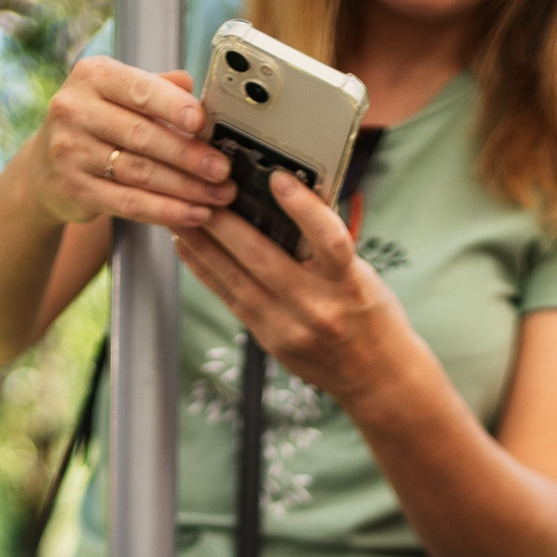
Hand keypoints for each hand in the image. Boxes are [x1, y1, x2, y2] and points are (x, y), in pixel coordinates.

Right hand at [26, 60, 233, 229]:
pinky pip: (129, 204)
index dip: (172, 106)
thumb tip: (191, 84)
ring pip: (139, 173)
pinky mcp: (75, 189)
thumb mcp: (118, 94)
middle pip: (142, 136)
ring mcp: (71, 151)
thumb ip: (155, 87)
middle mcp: (75, 110)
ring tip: (217, 196)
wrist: (45, 167)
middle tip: (222, 170)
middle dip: (188, 156)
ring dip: (185, 188)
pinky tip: (194, 214)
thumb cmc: (96, 124)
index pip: (138, 90)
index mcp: (92, 77)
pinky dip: (165, 211)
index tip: (201, 122)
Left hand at [174, 173, 421, 408]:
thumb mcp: (361, 275)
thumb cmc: (370, 315)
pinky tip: (190, 249)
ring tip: (180, 216)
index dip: (304, 208)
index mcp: (349, 284)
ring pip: (237, 280)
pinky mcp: (270, 341)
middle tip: (200, 193)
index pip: (330, 240)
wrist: (376, 378)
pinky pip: (232, 300)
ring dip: (203, 246)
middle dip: (225, 224)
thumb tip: (282, 201)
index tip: (279, 178)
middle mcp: (319, 308)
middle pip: (264, 260)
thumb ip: (326, 245)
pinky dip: (207, 271)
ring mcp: (290, 329)